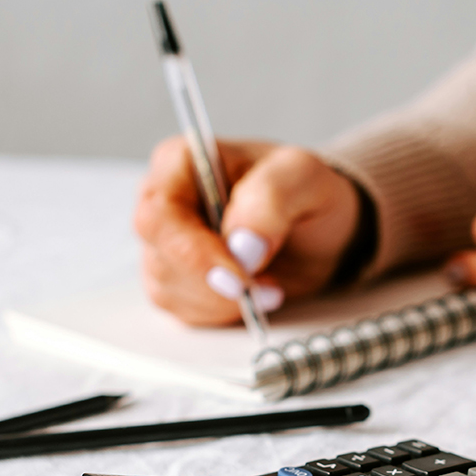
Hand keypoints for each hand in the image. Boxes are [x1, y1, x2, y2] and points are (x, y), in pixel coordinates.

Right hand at [134, 137, 359, 324]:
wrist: (317, 227)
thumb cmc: (304, 190)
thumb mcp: (303, 176)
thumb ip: (272, 199)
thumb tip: (242, 244)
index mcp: (180, 163)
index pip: (159, 214)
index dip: (194, 253)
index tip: (239, 277)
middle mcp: (162, 203)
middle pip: (160, 257)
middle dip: (213, 285)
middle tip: (266, 288)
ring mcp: (165, 246)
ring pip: (168, 290)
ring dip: (223, 301)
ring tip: (270, 284)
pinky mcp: (176, 281)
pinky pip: (183, 310)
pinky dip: (222, 312)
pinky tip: (254, 295)